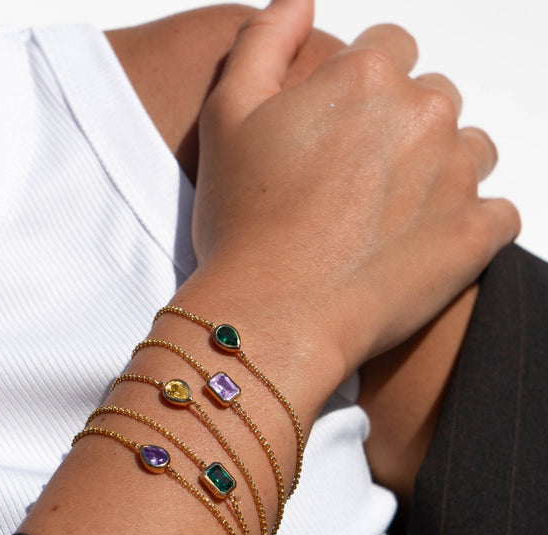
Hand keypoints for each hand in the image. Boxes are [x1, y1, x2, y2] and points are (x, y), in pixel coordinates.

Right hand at [192, 0, 519, 382]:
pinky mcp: (476, 233)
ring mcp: (458, 173)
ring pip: (469, 149)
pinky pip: (497, 212)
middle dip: (402, 128)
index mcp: (365, 77)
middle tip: (357, 184)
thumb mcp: (226, 117)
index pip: (388, 49)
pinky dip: (468, 223)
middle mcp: (423, 112)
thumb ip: (264, 42)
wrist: (274, 315)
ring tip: (390, 217)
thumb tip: (299, 1)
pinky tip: (424, 244)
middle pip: (432, 97)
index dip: (359, 91)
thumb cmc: (243, 223)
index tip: (337, 136)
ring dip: (440, 170)